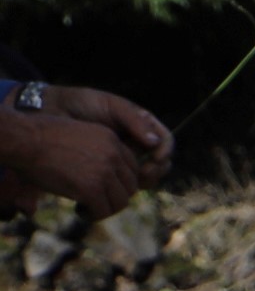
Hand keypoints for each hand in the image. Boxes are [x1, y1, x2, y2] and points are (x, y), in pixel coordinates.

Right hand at [0, 110, 143, 213]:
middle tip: (95, 201)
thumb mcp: (78, 136)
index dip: (119, 182)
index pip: (131, 168)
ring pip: (120, 202)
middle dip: (114, 197)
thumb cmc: (40, 137)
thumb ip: (96, 151)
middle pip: (130, 186)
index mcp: (111, 139)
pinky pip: (103, 211)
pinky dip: (93, 215)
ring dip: (105, 209)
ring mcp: (104, 172)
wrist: (23, 140)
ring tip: (86, 207)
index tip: (103, 188)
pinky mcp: (91, 188)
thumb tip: (104, 173)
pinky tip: (79, 211)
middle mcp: (113, 154)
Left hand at [40, 87, 169, 185]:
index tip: (154, 159)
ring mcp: (126, 157)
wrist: (53, 111)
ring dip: (144, 182)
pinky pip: (127, 182)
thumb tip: (154, 142)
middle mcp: (139, 142)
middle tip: (143, 174)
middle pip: (162, 162)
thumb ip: (133, 121)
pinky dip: (126, 187)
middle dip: (156, 170)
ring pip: (148, 175)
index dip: (164, 152)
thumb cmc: (82, 103)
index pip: (166, 141)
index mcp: (143, 125)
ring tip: (131, 182)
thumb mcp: (110, 106)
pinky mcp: (112, 170)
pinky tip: (115, 185)